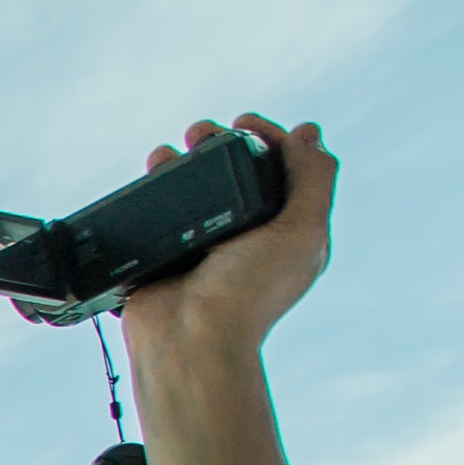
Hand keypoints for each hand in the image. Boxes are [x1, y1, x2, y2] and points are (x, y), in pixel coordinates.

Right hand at [114, 115, 333, 363]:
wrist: (190, 341)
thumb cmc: (250, 293)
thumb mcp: (302, 231)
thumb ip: (314, 179)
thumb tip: (309, 133)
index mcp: (286, 231)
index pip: (283, 168)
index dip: (268, 136)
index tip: (243, 123)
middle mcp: (247, 237)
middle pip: (236, 174)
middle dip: (218, 142)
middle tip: (199, 131)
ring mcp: (203, 247)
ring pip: (194, 190)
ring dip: (180, 161)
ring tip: (164, 153)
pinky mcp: (166, 257)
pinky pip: (159, 214)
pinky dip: (153, 189)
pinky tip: (149, 176)